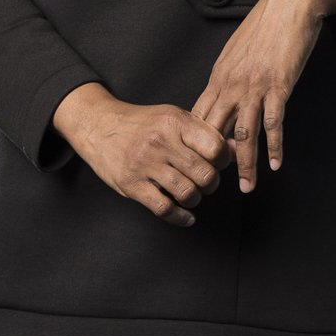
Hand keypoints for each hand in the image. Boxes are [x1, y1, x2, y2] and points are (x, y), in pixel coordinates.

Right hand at [52, 82, 230, 226]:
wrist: (99, 125)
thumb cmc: (142, 123)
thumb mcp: (174, 117)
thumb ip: (203, 132)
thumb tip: (236, 149)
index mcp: (175, 121)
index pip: (215, 146)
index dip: (223, 160)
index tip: (218, 164)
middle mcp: (161, 142)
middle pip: (204, 173)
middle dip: (211, 184)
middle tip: (207, 183)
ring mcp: (145, 164)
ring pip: (186, 193)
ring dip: (195, 199)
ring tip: (193, 195)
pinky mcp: (131, 184)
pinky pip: (164, 208)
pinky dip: (180, 217)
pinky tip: (185, 216)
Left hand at [190, 0, 335, 192]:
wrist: (290, 2)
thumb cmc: (266, 24)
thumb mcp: (238, 50)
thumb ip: (230, 75)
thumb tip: (224, 95)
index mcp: (219, 76)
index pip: (200, 117)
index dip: (197, 144)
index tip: (199, 165)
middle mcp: (231, 83)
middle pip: (215, 131)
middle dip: (214, 162)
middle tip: (216, 186)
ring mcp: (254, 85)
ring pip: (243, 134)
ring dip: (245, 164)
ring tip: (246, 188)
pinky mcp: (279, 85)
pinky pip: (273, 122)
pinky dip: (274, 147)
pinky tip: (275, 164)